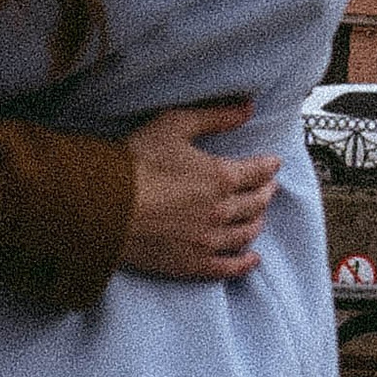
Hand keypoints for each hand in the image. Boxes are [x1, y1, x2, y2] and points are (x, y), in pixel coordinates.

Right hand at [121, 101, 279, 281]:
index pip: (258, 172)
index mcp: (221, 177)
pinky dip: (244, 263)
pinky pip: (228, 268)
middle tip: (269, 187)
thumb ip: (214, 116)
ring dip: (257, 222)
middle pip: (256, 203)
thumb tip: (248, 108)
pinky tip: (252, 258)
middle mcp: (222, 211)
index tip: (273, 164)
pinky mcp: (191, 263)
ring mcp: (208, 240)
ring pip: (246, 233)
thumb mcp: (174, 125)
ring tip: (259, 216)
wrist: (103, 206)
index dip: (269, 166)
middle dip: (266, 192)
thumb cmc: (135, 162)